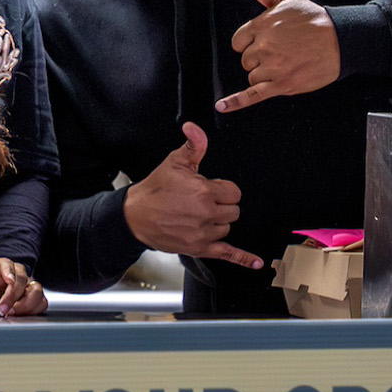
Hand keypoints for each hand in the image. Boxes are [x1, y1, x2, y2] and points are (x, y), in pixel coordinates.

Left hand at [0, 258, 46, 316]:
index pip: (7, 265)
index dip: (9, 272)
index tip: (9, 280)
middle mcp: (16, 273)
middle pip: (22, 280)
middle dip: (13, 297)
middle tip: (2, 310)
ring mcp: (27, 285)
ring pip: (36, 290)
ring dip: (26, 305)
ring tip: (12, 314)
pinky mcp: (34, 297)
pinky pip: (41, 302)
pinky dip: (33, 310)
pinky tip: (21, 316)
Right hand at [122, 123, 262, 269]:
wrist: (135, 215)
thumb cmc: (154, 190)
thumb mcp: (174, 162)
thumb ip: (193, 146)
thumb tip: (194, 128)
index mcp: (204, 192)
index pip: (233, 192)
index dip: (222, 189)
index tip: (209, 189)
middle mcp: (206, 214)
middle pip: (233, 210)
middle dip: (222, 205)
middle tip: (202, 202)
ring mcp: (203, 233)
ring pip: (227, 227)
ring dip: (218, 222)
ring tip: (198, 216)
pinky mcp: (199, 248)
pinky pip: (227, 254)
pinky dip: (243, 258)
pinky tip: (256, 263)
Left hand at [217, 0, 339, 112]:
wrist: (340, 39)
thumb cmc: (313, 18)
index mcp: (260, 26)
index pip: (238, 42)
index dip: (250, 43)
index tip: (265, 41)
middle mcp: (263, 47)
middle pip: (246, 60)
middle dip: (259, 58)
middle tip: (282, 52)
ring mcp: (272, 67)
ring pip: (252, 77)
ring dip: (264, 74)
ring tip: (286, 64)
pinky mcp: (282, 85)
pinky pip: (252, 95)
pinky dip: (235, 102)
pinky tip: (221, 106)